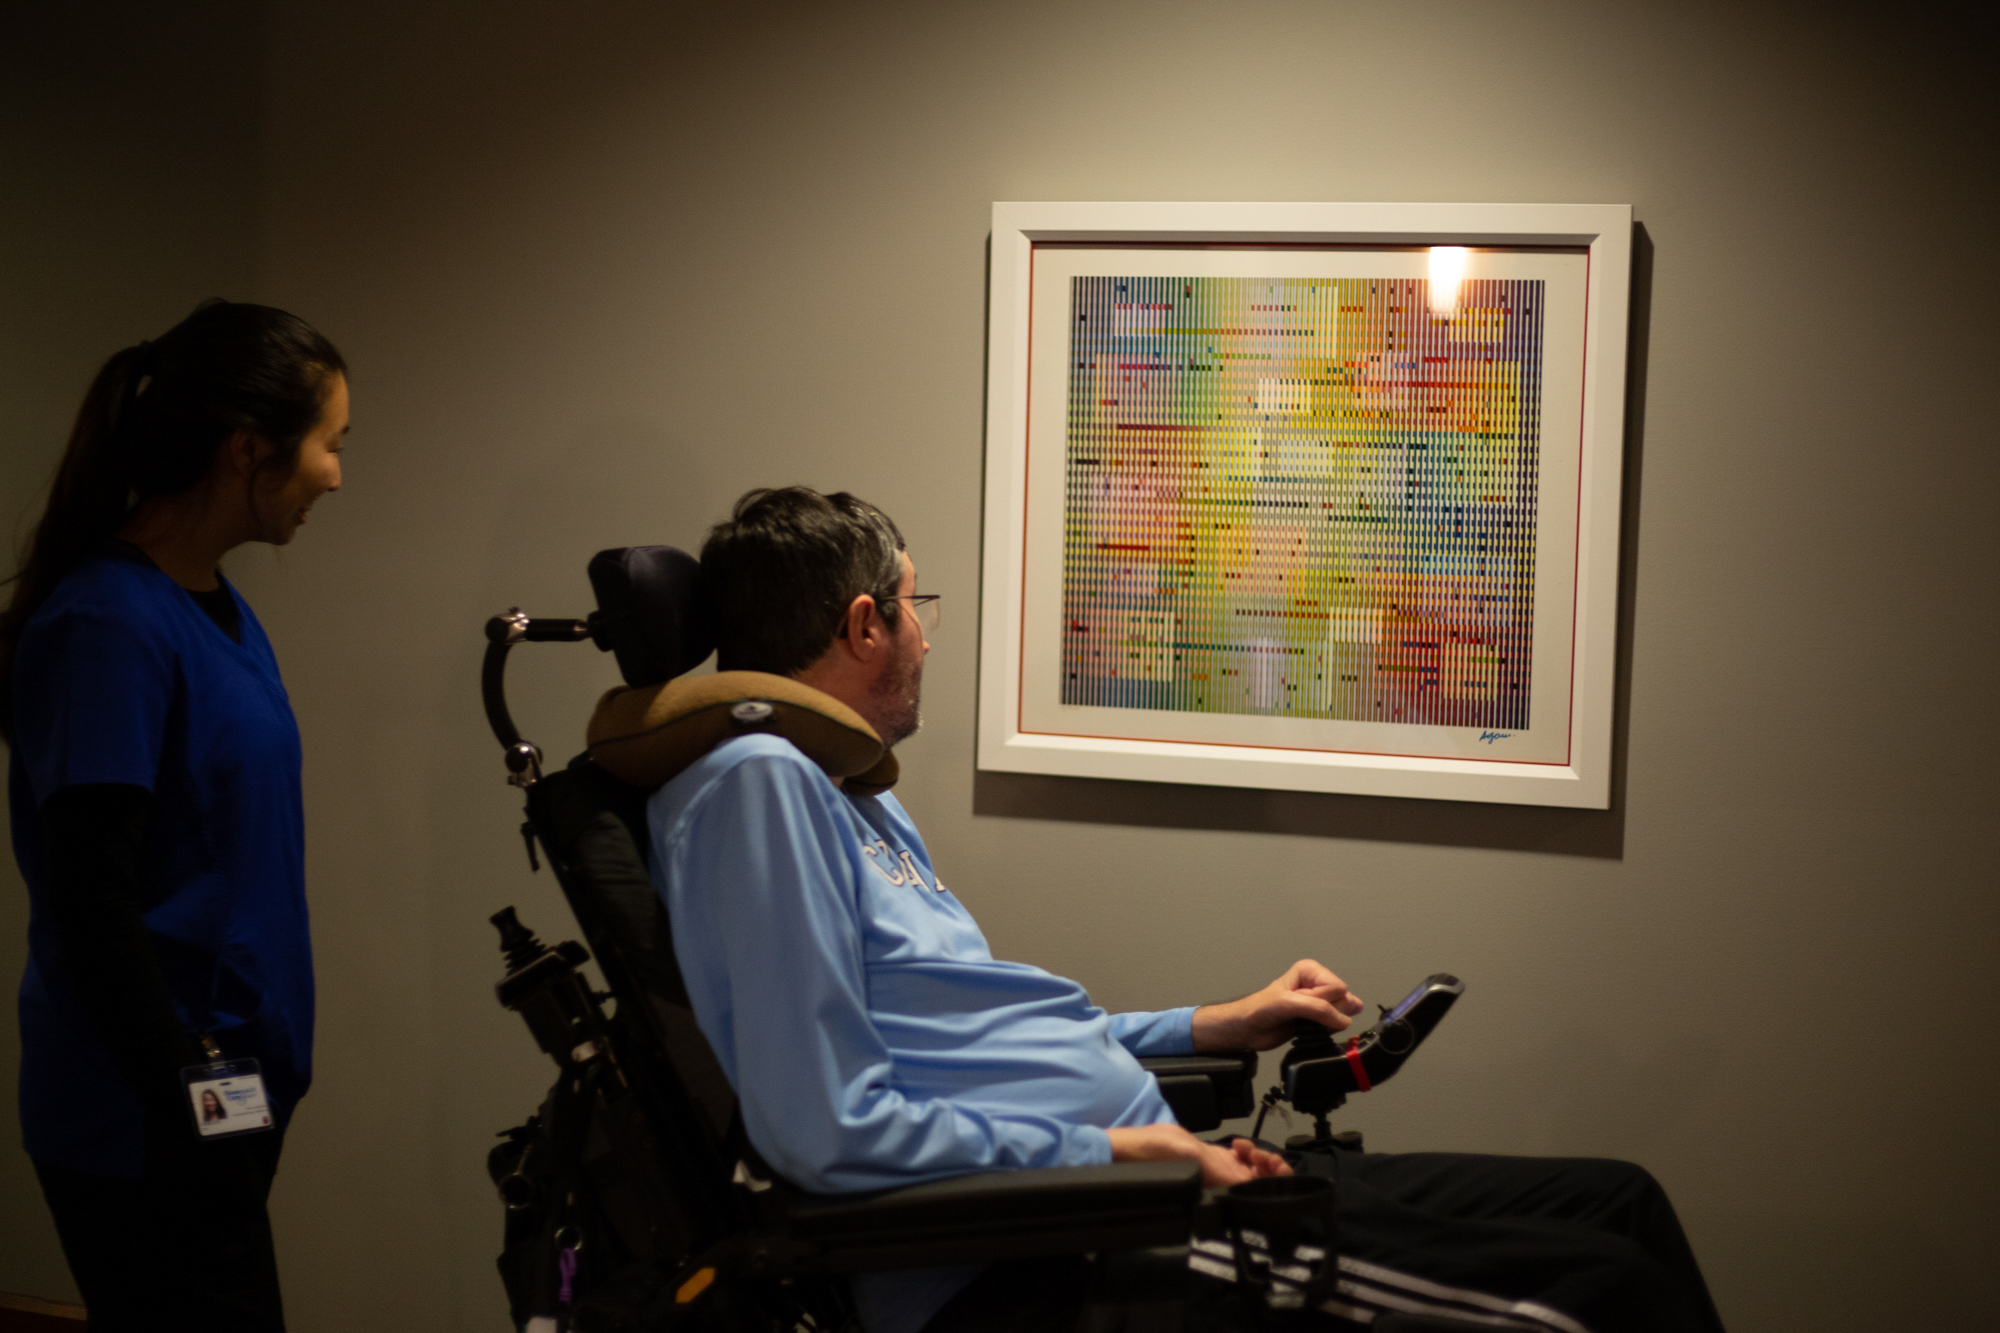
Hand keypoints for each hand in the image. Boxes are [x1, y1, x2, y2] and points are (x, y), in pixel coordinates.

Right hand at [1106, 1123, 1291, 1188]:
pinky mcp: (1213, 1161)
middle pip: (1262, 1182)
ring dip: (1259, 1157)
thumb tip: (1249, 1184)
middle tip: (1262, 1154)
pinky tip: (1238, 1145)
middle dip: (1270, 1167)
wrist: (1139, 1147)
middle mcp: (1224, 1183)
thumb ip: (1221, 1172)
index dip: (1273, 1179)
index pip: (1258, 1191)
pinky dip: (1247, 1152)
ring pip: (1254, 1171)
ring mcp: (1220, 1172)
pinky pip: (1240, 1161)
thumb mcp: (1192, 1160)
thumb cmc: (1159, 1156)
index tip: (1271, 1163)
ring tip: (1246, 1148)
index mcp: (1221, 1188)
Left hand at [1190, 959, 1364, 1052]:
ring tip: (1303, 1021)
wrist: (1247, 1029)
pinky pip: (1338, 1025)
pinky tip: (1309, 1029)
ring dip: (1326, 1023)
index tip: (1301, 1004)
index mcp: (1311, 970)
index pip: (1338, 988)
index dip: (1323, 1001)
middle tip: (1301, 1014)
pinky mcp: (1319, 1018)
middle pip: (1344, 1000)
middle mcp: (1318, 983)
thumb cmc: (1260, 1010)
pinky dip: (1327, 1031)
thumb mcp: (1288, 1004)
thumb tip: (1344, 1020)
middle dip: (1326, 1013)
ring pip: (1343, 1014)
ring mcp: (1320, 1002)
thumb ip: (1318, 1009)